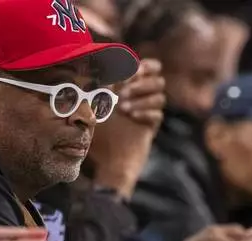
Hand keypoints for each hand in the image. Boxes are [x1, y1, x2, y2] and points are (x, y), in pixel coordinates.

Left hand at [87, 59, 164, 198]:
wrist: (106, 163)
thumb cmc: (94, 135)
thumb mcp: (91, 109)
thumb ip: (98, 88)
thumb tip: (100, 69)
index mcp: (126, 86)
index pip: (145, 66)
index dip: (141, 66)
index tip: (127, 72)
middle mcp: (139, 97)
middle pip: (157, 77)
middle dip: (142, 82)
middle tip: (124, 92)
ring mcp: (146, 111)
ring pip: (160, 95)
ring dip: (142, 99)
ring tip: (123, 109)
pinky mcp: (151, 127)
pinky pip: (158, 114)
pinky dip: (146, 113)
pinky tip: (132, 118)